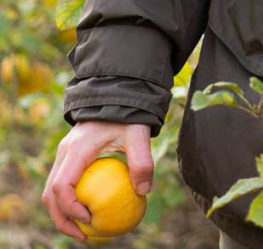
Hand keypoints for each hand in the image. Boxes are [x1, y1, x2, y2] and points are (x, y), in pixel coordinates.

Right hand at [42, 121, 152, 242]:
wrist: (119, 95)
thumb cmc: (129, 116)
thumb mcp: (139, 135)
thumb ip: (142, 161)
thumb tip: (143, 192)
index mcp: (76, 149)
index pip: (61, 186)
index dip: (70, 208)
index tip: (89, 219)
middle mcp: (64, 153)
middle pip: (50, 194)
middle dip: (62, 219)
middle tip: (82, 237)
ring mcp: (64, 155)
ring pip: (51, 191)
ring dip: (62, 213)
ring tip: (83, 230)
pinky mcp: (70, 157)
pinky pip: (62, 184)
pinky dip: (68, 201)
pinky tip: (88, 210)